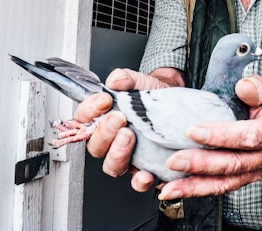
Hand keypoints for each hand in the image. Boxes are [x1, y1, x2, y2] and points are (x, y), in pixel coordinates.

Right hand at [73, 68, 166, 190]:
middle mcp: (112, 141)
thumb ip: (126, 78)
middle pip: (95, 146)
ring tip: (130, 137)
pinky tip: (146, 173)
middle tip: (119, 118)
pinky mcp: (146, 169)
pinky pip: (137, 182)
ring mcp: (128, 156)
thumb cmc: (153, 95)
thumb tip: (116, 80)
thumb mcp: (141, 81)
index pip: (84, 118)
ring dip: (118, 153)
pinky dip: (140, 180)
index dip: (89, 110)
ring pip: (111, 166)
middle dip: (105, 132)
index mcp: (104, 118)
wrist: (177, 105)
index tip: (105, 100)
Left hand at [157, 74, 261, 199]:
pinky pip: (217, 188)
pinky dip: (194, 191)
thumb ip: (255, 88)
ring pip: (222, 183)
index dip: (220, 135)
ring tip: (169, 188)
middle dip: (200, 164)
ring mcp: (252, 173)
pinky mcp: (240, 181)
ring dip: (193, 186)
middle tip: (174, 161)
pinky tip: (174, 190)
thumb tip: (244, 86)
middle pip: (231, 164)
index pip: (247, 136)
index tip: (192, 131)